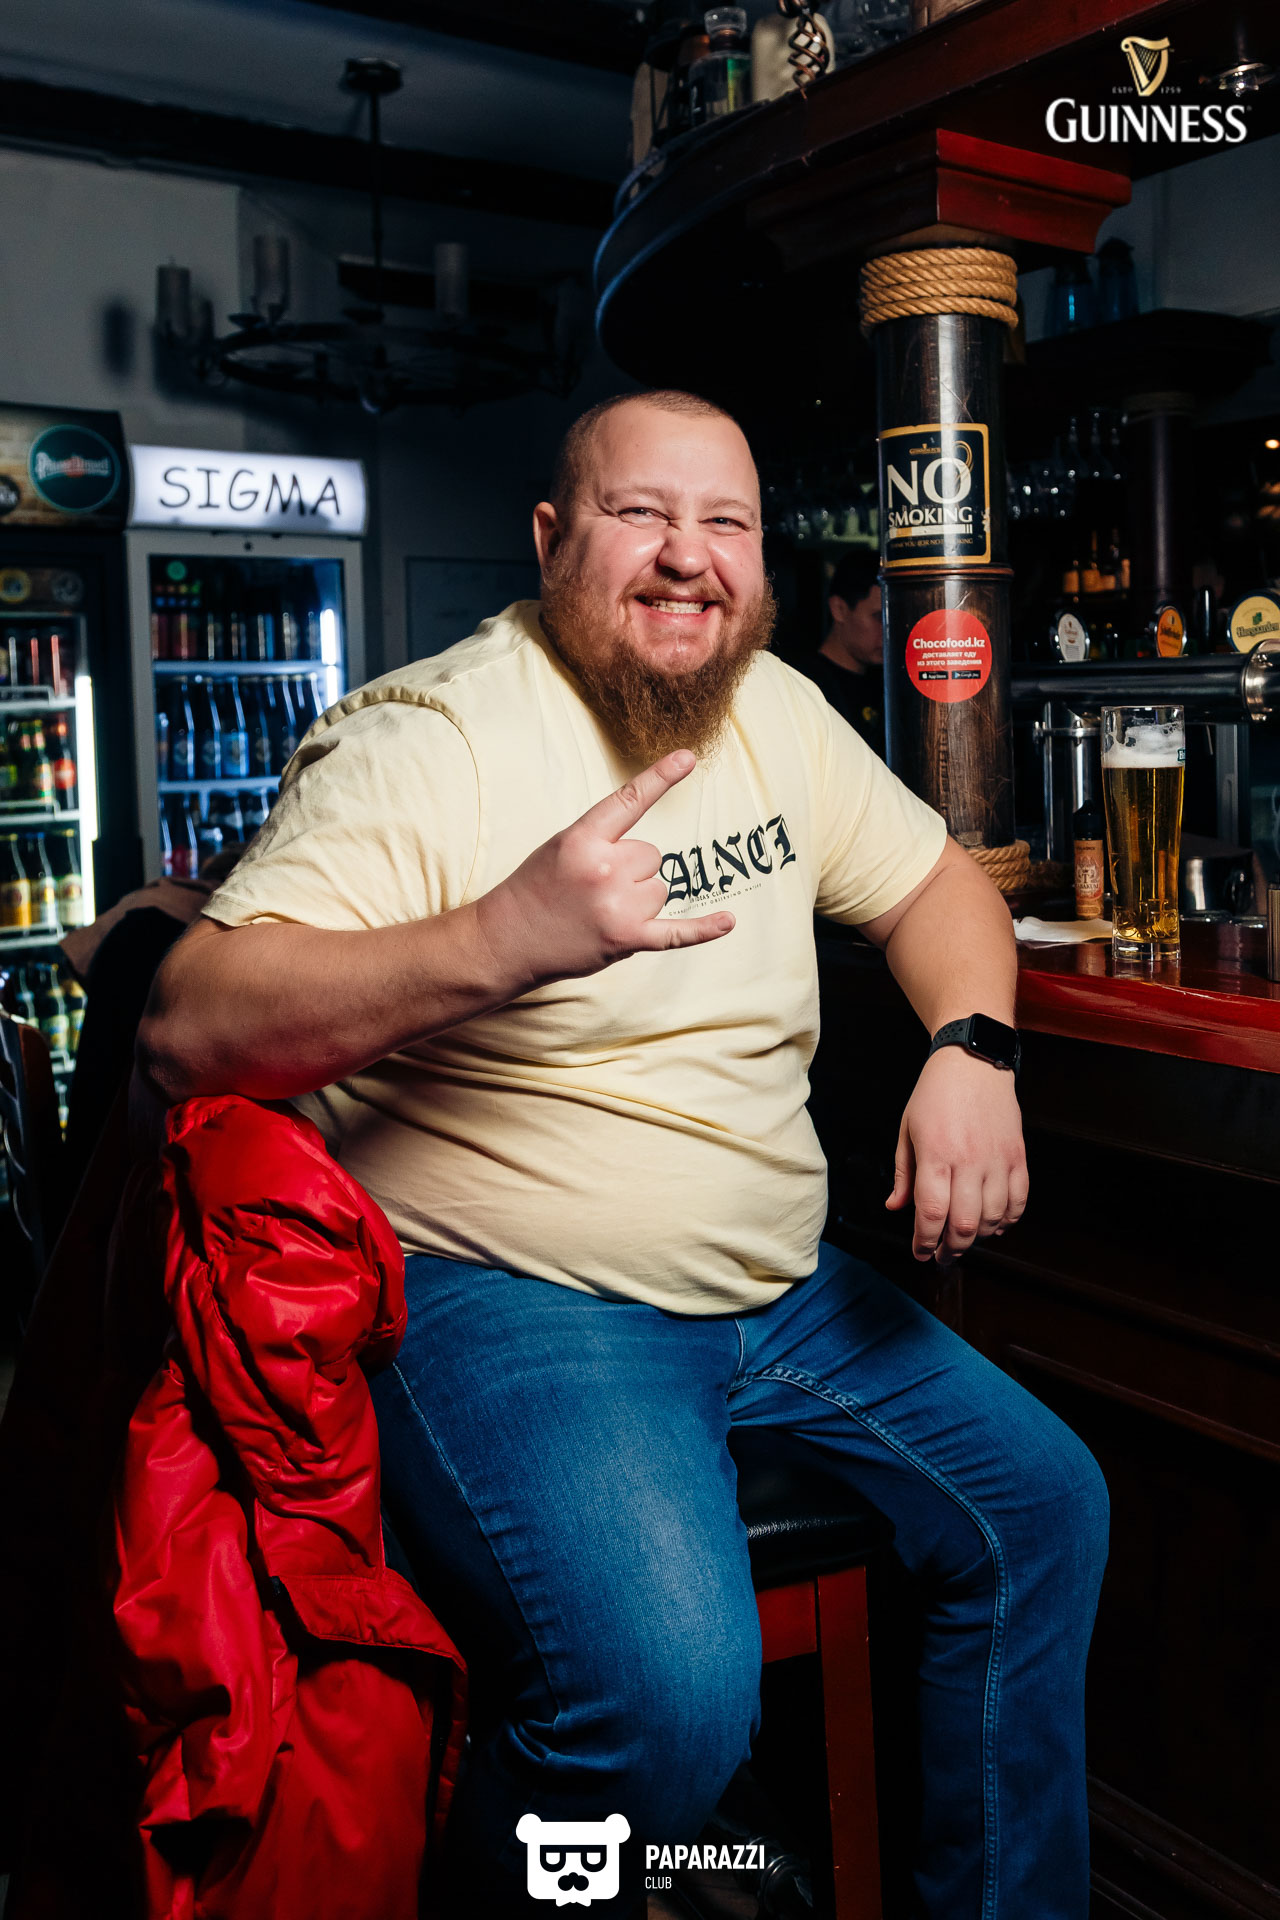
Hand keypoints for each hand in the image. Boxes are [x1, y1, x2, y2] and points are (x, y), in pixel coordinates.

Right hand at [475, 749, 734, 990]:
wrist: (507, 939)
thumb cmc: (534, 889)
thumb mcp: (561, 846)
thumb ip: (603, 839)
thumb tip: (650, 855)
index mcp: (583, 839)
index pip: (630, 801)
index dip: (661, 777)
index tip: (689, 757)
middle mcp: (604, 869)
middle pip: (652, 856)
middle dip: (631, 871)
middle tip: (594, 887)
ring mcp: (617, 906)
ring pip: (660, 890)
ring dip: (639, 901)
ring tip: (600, 911)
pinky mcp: (627, 939)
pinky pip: (677, 932)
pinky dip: (703, 930)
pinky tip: (728, 921)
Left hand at [885, 1046, 1027, 1265]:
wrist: (974, 1061)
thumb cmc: (935, 1093)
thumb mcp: (907, 1130)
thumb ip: (902, 1173)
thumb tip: (895, 1207)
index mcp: (936, 1154)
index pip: (930, 1213)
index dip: (924, 1241)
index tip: (920, 1253)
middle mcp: (969, 1160)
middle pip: (964, 1225)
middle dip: (950, 1249)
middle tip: (941, 1255)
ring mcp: (997, 1159)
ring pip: (992, 1218)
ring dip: (977, 1238)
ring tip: (964, 1239)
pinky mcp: (1018, 1156)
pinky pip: (1018, 1201)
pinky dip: (1007, 1221)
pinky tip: (993, 1225)